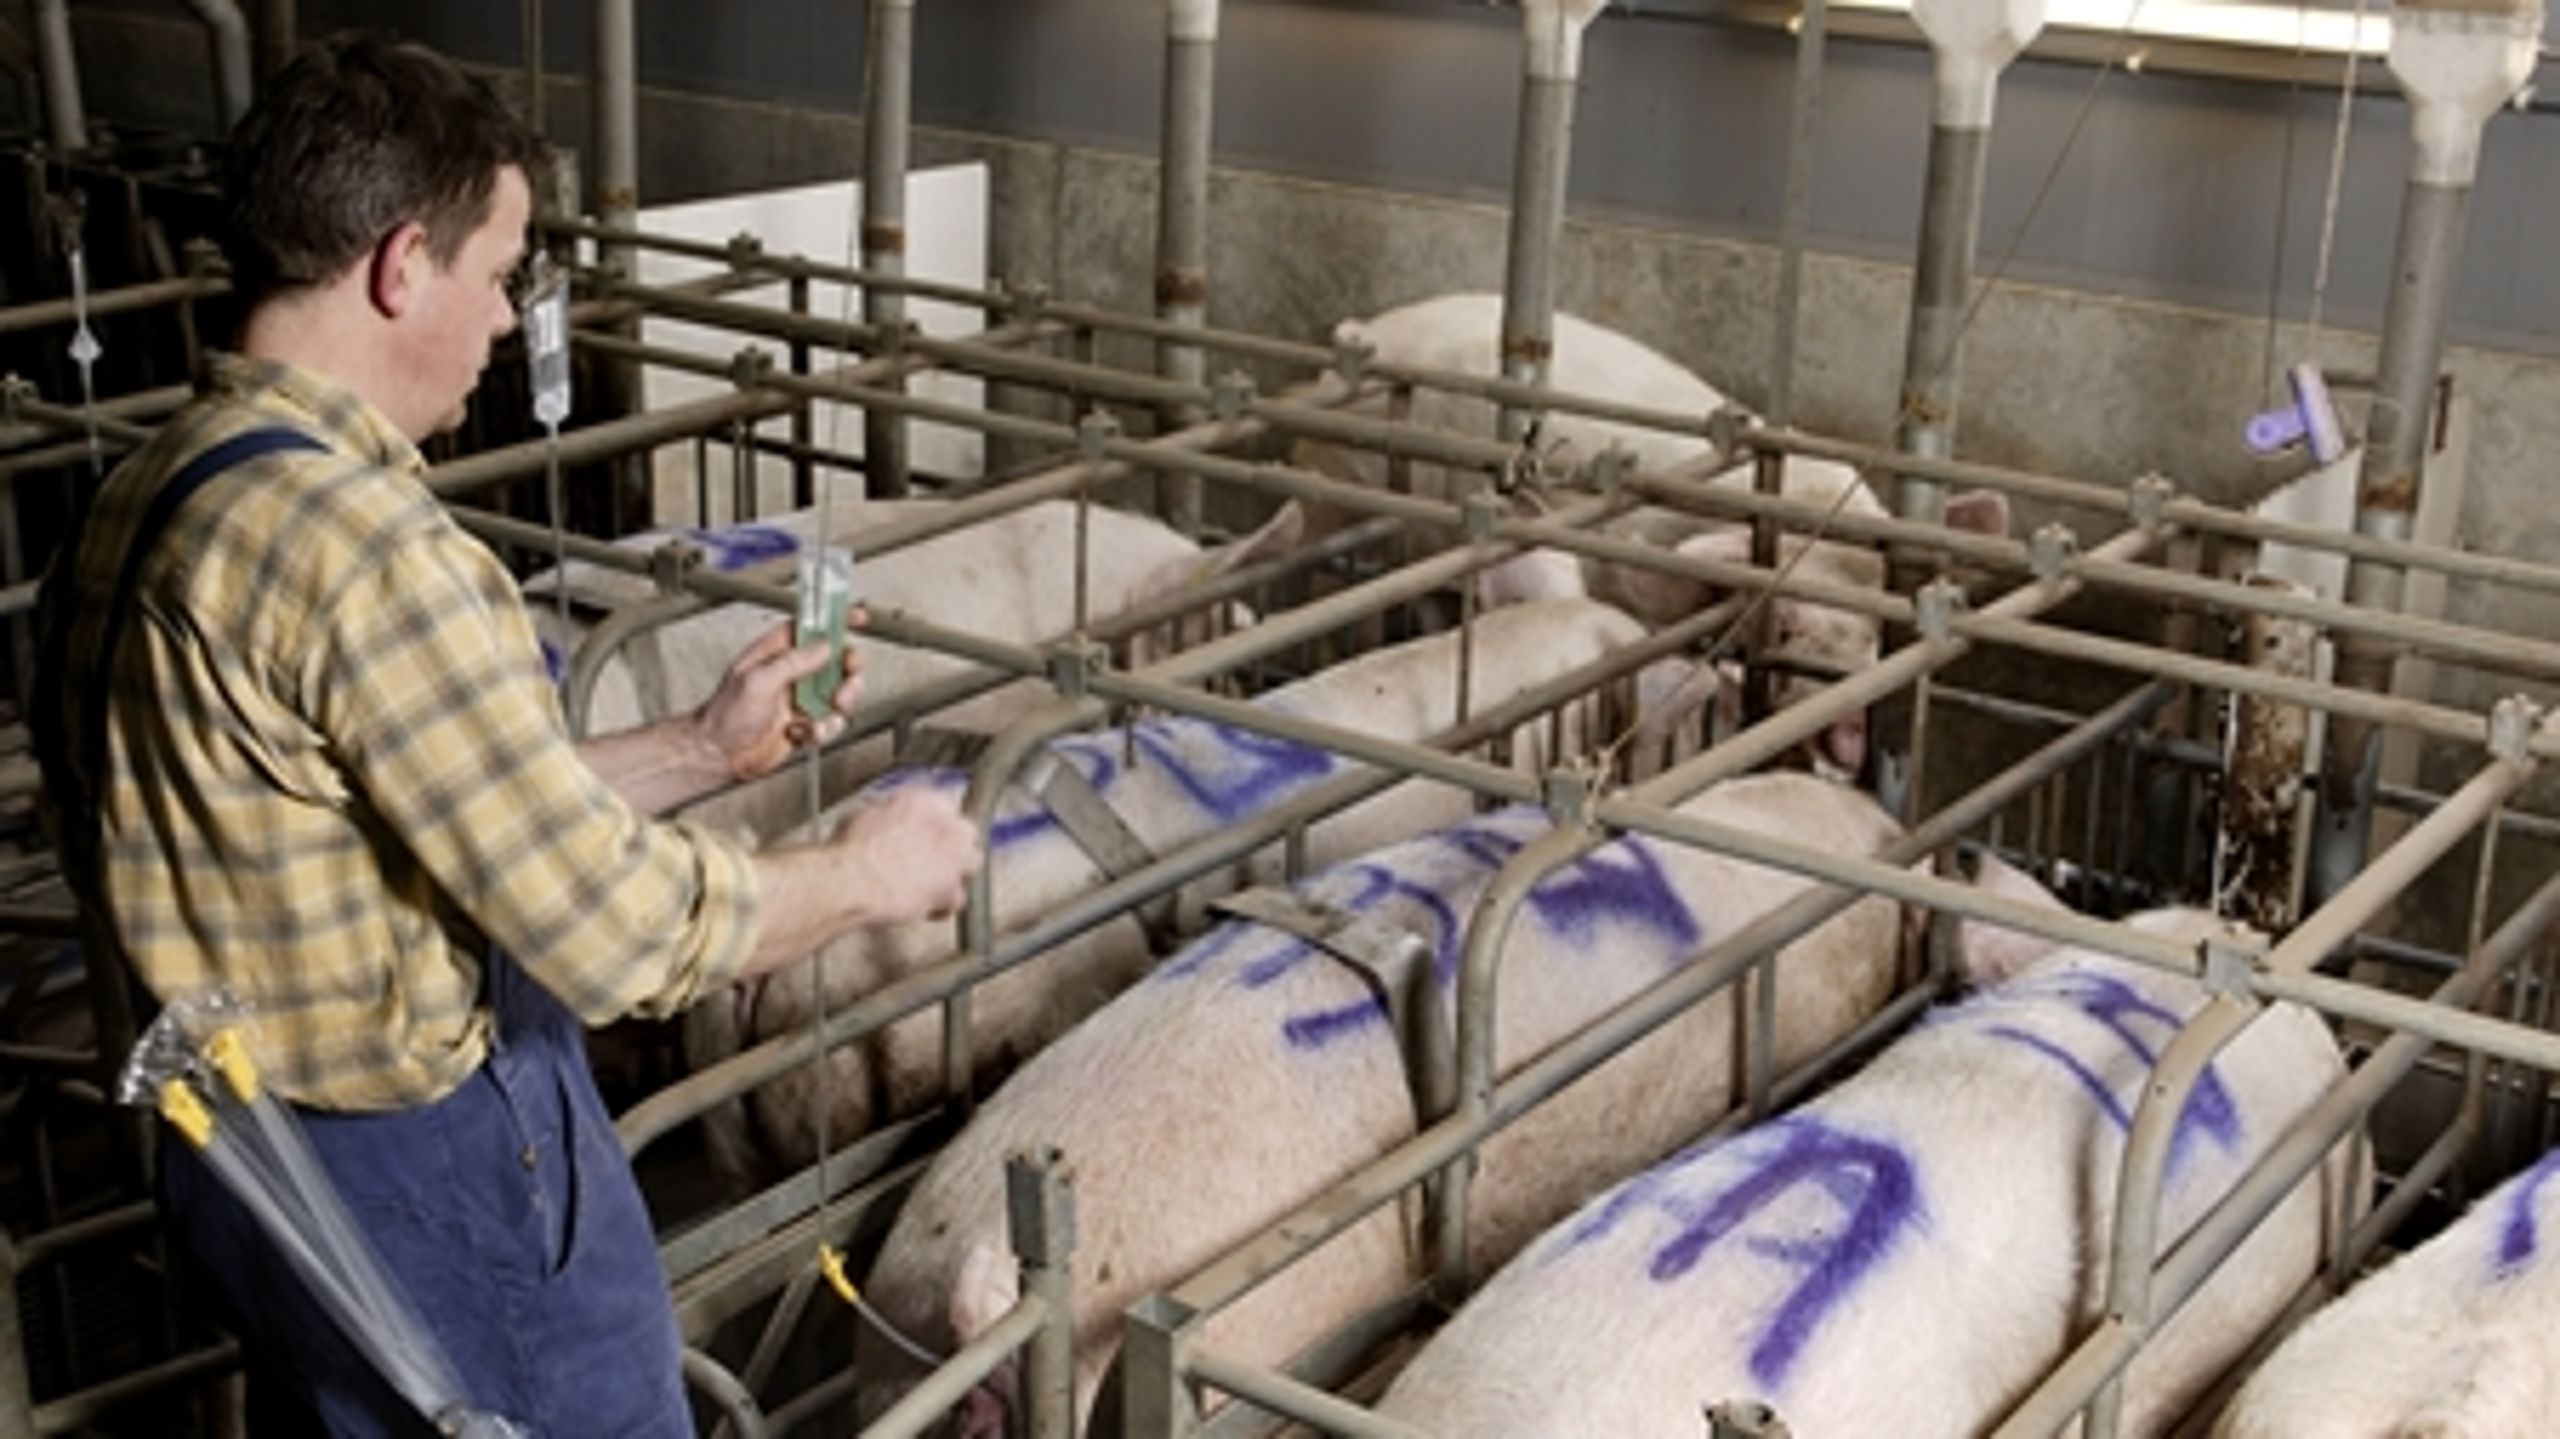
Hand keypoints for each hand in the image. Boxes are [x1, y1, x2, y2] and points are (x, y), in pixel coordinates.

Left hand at [694, 617, 865, 781]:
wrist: (719, 755)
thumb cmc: (724, 716)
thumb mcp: (757, 680)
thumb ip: (793, 661)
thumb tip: (823, 647)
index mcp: (777, 652)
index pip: (811, 627)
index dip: (835, 619)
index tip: (856, 617)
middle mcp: (792, 673)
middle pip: (837, 659)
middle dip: (848, 670)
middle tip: (847, 679)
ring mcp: (802, 698)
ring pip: (842, 691)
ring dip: (841, 703)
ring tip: (828, 710)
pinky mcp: (808, 723)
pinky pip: (833, 722)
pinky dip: (825, 729)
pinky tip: (806, 732)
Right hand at [828, 786, 983, 924]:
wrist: (852, 879)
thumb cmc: (852, 849)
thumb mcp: (866, 813)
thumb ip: (890, 813)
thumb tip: (889, 819)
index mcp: (926, 801)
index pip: (946, 807)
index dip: (936, 825)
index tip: (928, 835)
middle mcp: (947, 825)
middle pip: (966, 834)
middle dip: (954, 848)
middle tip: (932, 861)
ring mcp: (954, 857)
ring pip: (971, 865)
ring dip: (955, 875)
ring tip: (933, 884)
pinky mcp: (951, 888)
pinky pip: (957, 900)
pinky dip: (942, 907)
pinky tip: (925, 908)